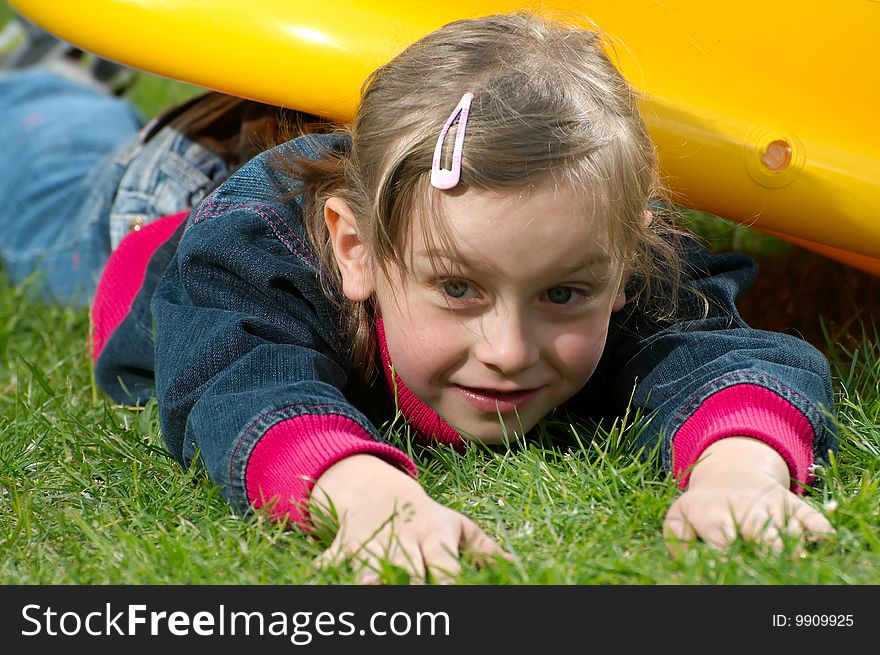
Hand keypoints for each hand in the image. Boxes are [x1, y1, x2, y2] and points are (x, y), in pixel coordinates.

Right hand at [310, 454, 508, 583]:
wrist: (376, 490)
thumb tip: (517, 566)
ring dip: (367, 575)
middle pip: (406, 565)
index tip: (451, 593)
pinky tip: (317, 580)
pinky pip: (329, 558)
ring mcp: (370, 541)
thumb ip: (484, 548)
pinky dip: (323, 569)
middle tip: (410, 594)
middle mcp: (403, 539)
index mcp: (433, 535)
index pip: (444, 562)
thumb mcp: (456, 527)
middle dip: (408, 580)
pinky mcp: (342, 545)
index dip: (447, 578)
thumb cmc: (425, 518)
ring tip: (370, 586)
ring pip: (368, 561)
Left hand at [663, 437, 834, 552]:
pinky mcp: (792, 502)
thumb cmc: (702, 506)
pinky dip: (819, 528)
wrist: (731, 472)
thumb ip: (677, 537)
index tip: (731, 568)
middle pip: (759, 532)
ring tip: (795, 558)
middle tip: (771, 566)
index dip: (726, 555)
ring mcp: (770, 505)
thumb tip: (687, 561)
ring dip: (793, 544)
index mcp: (713, 515)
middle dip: (766, 551)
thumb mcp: (679, 515)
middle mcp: (743, 509)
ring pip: (787, 527)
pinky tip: (825, 539)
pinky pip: (810, 515)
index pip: (720, 538)